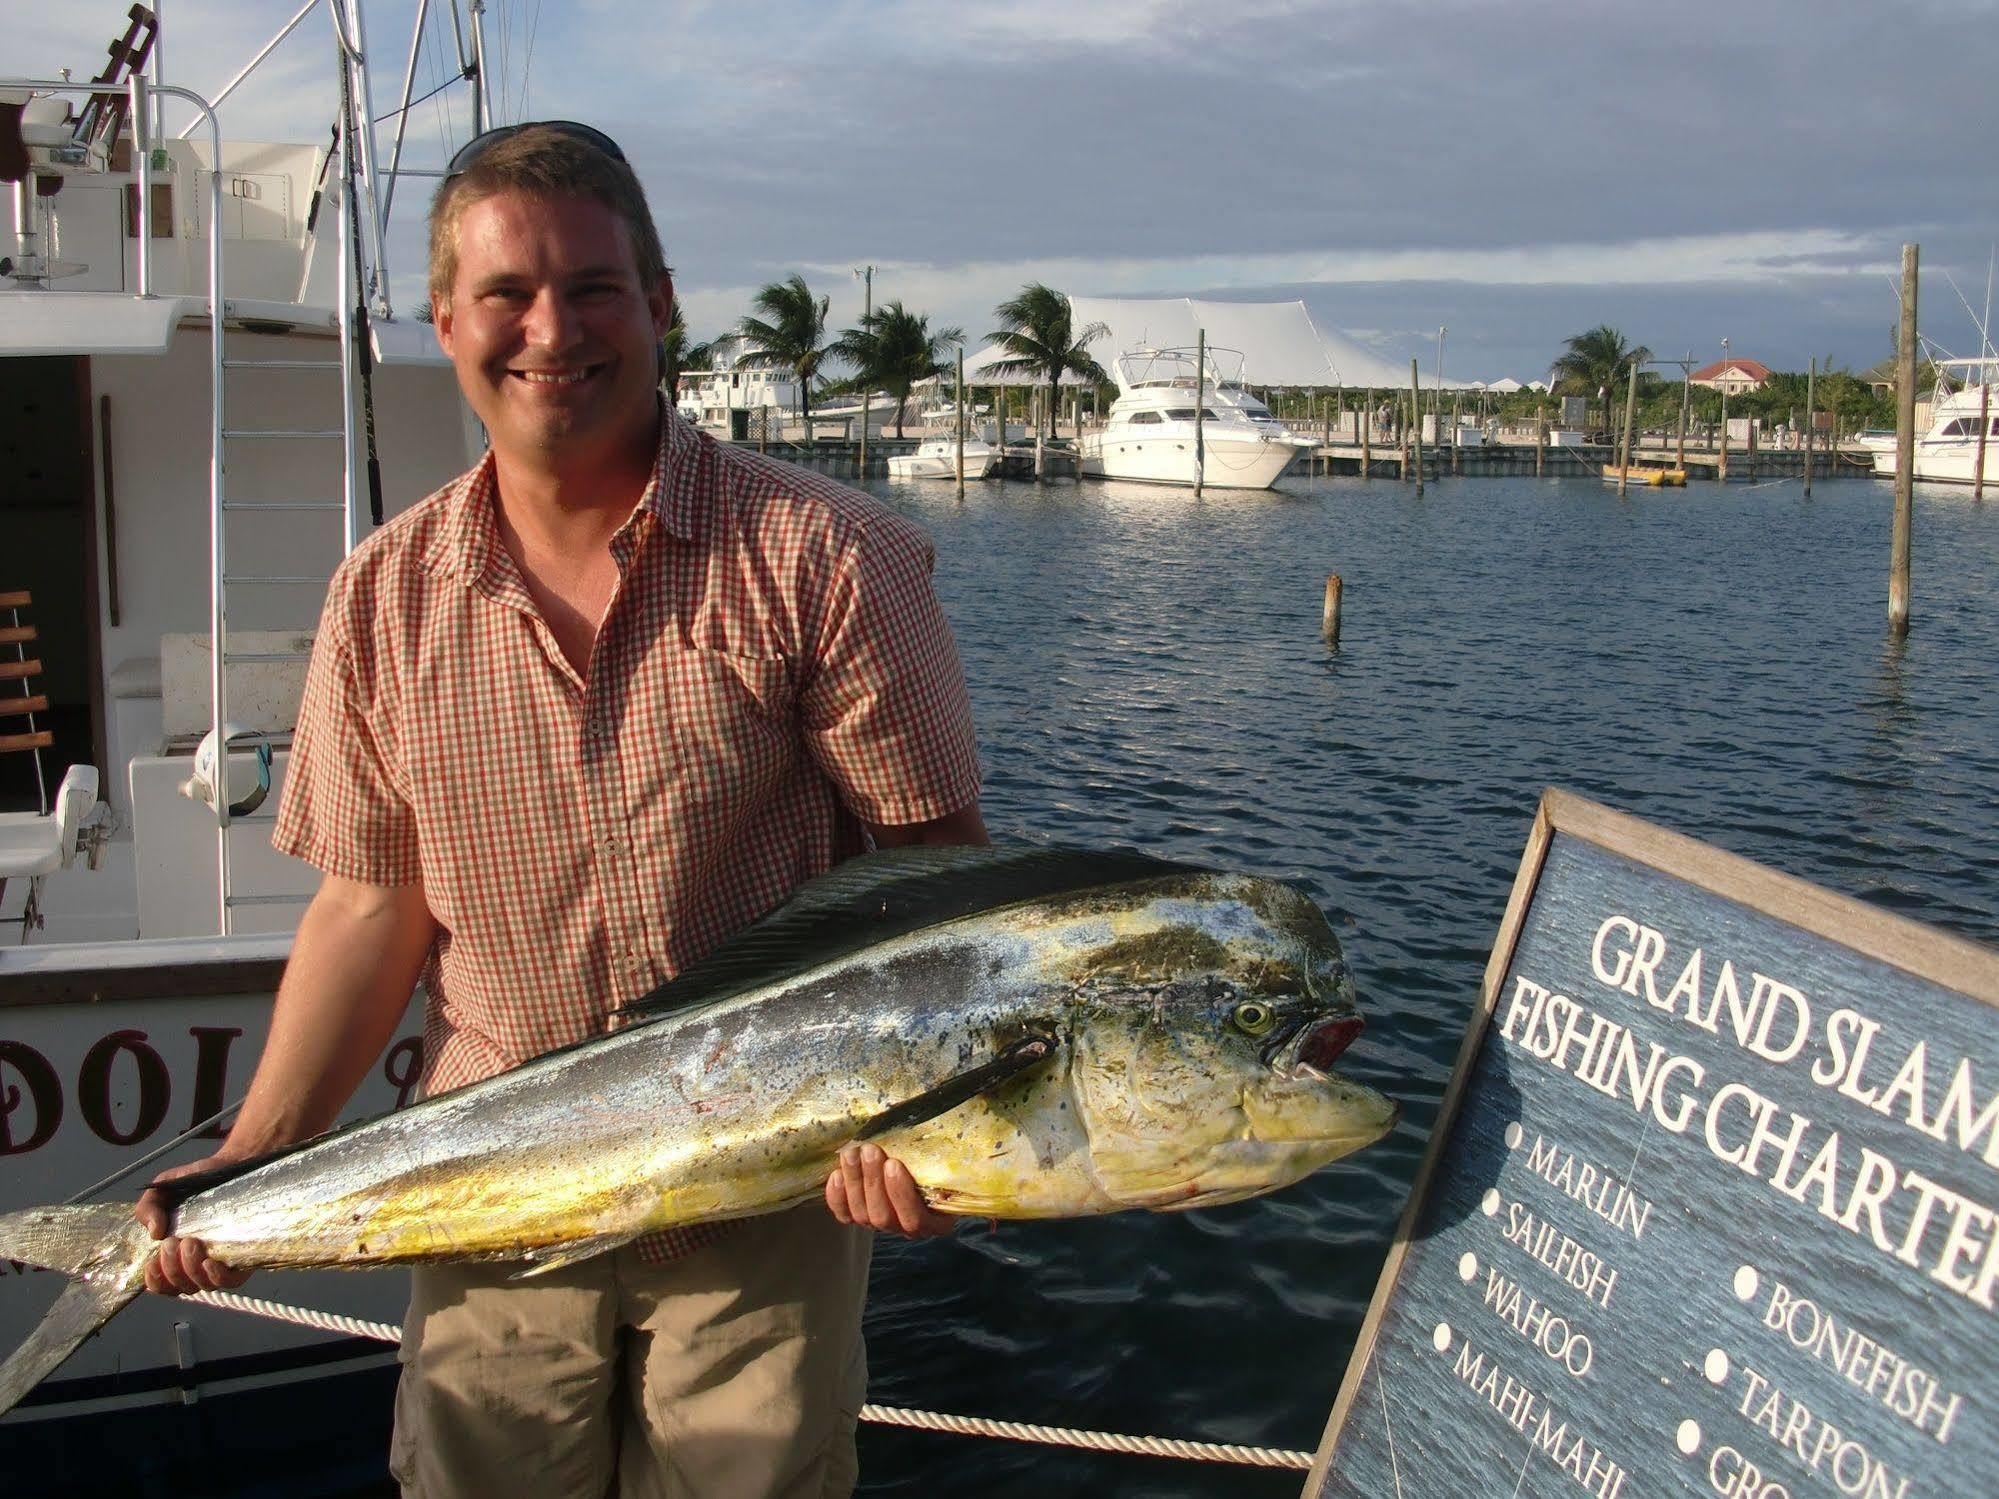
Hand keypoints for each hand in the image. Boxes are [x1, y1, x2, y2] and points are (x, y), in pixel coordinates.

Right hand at [136, 1153, 253, 1296]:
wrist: (230, 1167)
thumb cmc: (194, 1183)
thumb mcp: (162, 1192)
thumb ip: (148, 1209)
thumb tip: (155, 1233)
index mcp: (176, 1255)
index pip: (163, 1285)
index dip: (156, 1280)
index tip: (153, 1260)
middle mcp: (198, 1265)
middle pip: (182, 1287)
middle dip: (172, 1268)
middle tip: (173, 1242)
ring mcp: (222, 1263)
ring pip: (203, 1285)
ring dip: (191, 1270)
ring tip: (190, 1243)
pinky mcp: (244, 1258)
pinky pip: (231, 1281)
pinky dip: (216, 1276)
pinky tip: (209, 1262)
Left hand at [824, 1143, 956, 1238]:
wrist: (919, 1162)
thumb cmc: (939, 1161)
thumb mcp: (949, 1162)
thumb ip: (948, 1156)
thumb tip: (967, 1125)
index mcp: (935, 1221)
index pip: (915, 1218)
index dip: (901, 1194)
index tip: (894, 1163)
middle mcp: (907, 1228)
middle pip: (884, 1216)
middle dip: (873, 1182)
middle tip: (870, 1150)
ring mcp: (882, 1224)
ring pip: (862, 1215)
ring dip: (855, 1182)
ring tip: (852, 1153)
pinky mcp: (860, 1216)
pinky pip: (844, 1215)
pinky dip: (837, 1198)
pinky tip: (836, 1174)